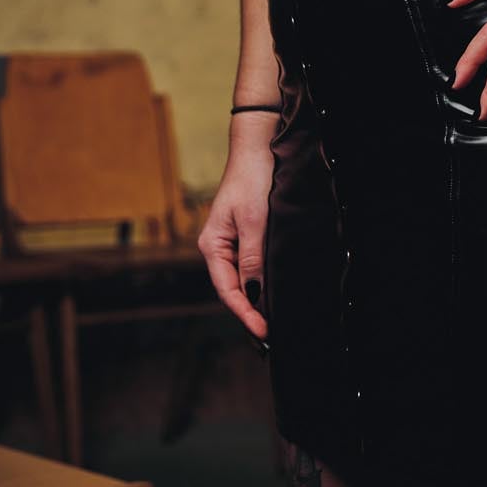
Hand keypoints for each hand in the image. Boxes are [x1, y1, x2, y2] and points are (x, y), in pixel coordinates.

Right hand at [196, 114, 275, 341]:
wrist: (258, 148)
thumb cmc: (251, 180)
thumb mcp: (254, 222)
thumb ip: (253, 259)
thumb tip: (254, 295)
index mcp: (212, 245)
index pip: (227, 290)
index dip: (245, 313)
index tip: (263, 332)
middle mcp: (218, 248)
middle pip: (233, 289)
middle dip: (251, 312)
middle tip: (271, 337)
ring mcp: (230, 242)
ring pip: (243, 279)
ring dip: (256, 299)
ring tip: (274, 323)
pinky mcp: (245, 235)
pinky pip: (251, 266)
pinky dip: (261, 282)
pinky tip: (273, 293)